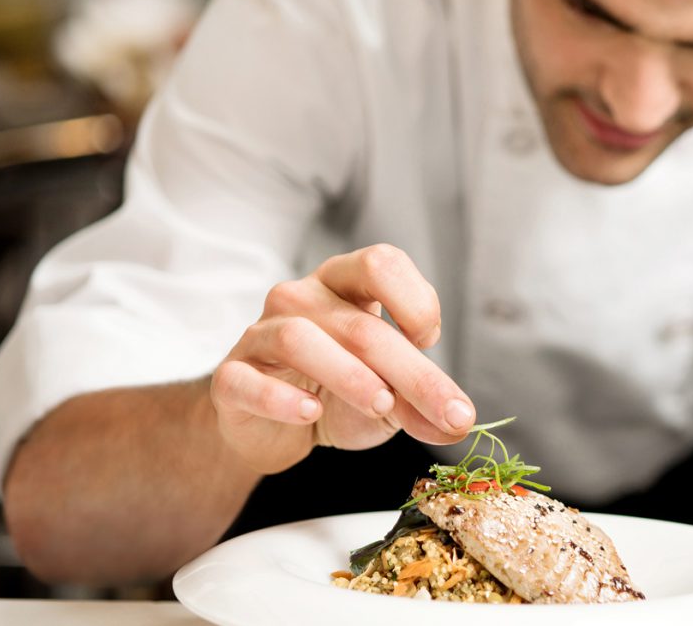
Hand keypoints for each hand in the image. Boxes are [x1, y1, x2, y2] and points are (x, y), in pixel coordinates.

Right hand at [209, 244, 474, 473]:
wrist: (273, 429)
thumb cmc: (338, 395)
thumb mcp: (392, 398)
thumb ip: (424, 405)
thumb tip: (460, 424)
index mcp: (346, 286)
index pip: (380, 263)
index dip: (415, 299)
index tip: (430, 341)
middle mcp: (302, 298)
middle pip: (359, 323)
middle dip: (411, 371)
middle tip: (447, 412)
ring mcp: (262, 335)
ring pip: (301, 339)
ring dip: (349, 374)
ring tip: (381, 404)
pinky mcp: (231, 377)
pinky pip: (247, 380)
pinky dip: (281, 398)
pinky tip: (311, 414)